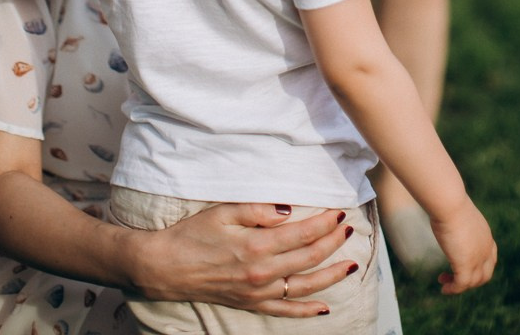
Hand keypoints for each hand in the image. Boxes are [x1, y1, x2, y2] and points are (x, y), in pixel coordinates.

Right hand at [127, 203, 355, 316]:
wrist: (168, 266)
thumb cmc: (194, 234)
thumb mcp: (223, 212)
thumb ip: (258, 210)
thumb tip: (288, 210)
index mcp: (257, 245)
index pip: (302, 233)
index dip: (325, 223)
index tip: (340, 212)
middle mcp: (262, 272)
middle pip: (309, 257)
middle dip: (333, 242)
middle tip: (350, 228)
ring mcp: (258, 293)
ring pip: (304, 287)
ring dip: (331, 276)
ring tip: (352, 265)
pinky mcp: (251, 304)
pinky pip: (285, 311)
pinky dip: (306, 311)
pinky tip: (323, 308)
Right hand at [431, 198, 496, 294]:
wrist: (451, 204)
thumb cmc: (449, 202)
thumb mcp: (457, 211)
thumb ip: (456, 216)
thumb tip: (444, 210)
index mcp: (485, 235)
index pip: (490, 257)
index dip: (481, 266)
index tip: (464, 264)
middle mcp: (485, 249)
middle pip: (485, 274)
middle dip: (471, 279)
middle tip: (454, 276)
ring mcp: (477, 258)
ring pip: (473, 282)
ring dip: (459, 285)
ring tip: (444, 282)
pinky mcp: (466, 265)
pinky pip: (461, 285)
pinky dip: (453, 289)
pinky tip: (443, 288)